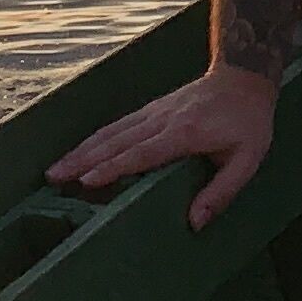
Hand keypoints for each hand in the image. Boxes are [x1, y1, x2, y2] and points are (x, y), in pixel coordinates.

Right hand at [43, 66, 279, 228]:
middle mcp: (162, 120)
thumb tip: (194, 223)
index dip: (113, 168)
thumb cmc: (248, 122)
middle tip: (53, 178)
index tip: (86, 182)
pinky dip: (94, 139)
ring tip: (55, 168)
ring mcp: (153, 112)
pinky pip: (117, 126)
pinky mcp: (151, 110)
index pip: (141, 153)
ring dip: (81, 149)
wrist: (244, 77)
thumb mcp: (247, 159)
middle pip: (115, 141)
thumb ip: (222, 192)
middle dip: (82, 160)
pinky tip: (79, 152)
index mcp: (185, 134)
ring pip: (110, 131)